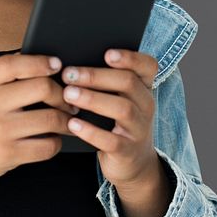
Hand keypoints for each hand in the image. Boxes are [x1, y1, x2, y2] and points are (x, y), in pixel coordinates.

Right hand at [0, 53, 80, 191]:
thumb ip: (5, 78)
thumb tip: (44, 64)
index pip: (14, 64)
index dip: (40, 61)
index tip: (57, 65)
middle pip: (42, 88)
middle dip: (62, 94)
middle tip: (68, 101)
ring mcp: (0, 130)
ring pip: (50, 119)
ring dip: (65, 121)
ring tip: (66, 121)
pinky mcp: (9, 154)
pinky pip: (47, 146)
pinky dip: (56, 142)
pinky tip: (52, 139)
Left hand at [60, 48, 160, 190]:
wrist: (134, 163)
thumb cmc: (118, 122)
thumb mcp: (119, 100)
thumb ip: (105, 82)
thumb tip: (72, 65)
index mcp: (144, 88)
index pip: (148, 66)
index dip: (130, 57)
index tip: (107, 53)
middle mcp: (146, 105)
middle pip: (128, 83)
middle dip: (96, 76)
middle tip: (69, 74)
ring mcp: (139, 129)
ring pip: (122, 109)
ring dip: (93, 99)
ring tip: (68, 94)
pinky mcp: (127, 151)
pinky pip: (111, 140)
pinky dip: (91, 131)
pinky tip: (73, 123)